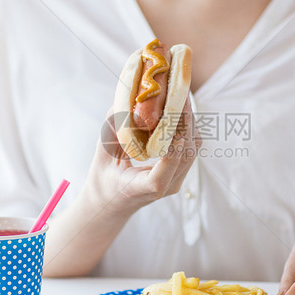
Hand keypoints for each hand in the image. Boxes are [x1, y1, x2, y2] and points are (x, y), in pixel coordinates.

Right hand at [89, 100, 200, 215]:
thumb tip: (126, 99)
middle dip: (184, 123)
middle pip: (184, 156)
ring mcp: (176, 181)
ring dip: (188, 121)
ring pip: (192, 148)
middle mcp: (164, 187)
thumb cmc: (104, 177)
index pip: (159, 180)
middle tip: (178, 94)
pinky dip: (188, 126)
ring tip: (180, 96)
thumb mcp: (102, 153)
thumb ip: (113, 128)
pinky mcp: (181, 172)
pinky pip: (191, 147)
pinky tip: (180, 108)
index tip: (173, 133)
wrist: (113, 200)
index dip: (170, 157)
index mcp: (139, 189)